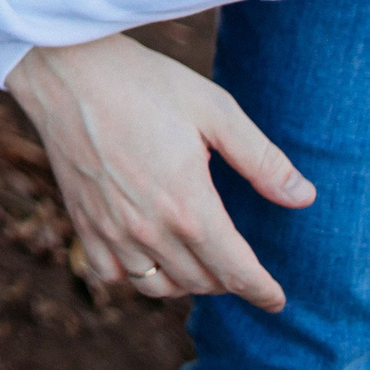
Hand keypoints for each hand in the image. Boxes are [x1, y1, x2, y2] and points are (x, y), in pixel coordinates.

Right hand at [5, 33, 314, 308]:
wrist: (66, 69)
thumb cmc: (144, 82)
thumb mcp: (215, 110)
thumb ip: (262, 160)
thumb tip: (303, 198)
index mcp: (189, 206)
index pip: (237, 272)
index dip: (263, 291)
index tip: (276, 300)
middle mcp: (149, 229)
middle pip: (202, 282)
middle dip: (228, 281)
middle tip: (239, 266)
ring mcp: (111, 229)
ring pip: (158, 287)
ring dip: (186, 282)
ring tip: (198, 263)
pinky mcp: (82, 221)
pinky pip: (113, 274)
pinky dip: (135, 276)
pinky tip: (148, 254)